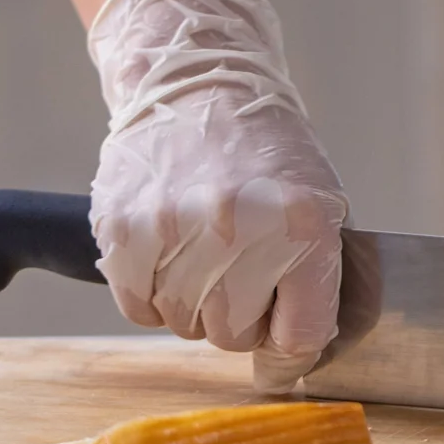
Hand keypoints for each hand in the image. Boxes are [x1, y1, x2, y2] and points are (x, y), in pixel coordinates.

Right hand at [88, 0, 347, 391]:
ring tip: (203, 252)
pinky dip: (151, 292)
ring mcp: (178, 229)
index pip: (300, 337)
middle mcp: (242, 229)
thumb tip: (296, 361)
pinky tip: (167, 252)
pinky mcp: (125, 229)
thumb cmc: (266, 149)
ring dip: (193, 302)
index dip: (291, 345)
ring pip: (183, 324)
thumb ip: (315, 280)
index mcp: (304, 225)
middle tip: (239, 272)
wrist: (199, 81)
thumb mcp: (319, 201)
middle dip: (240, 315)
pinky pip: (137, 308)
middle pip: (234, 336)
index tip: (283, 337)